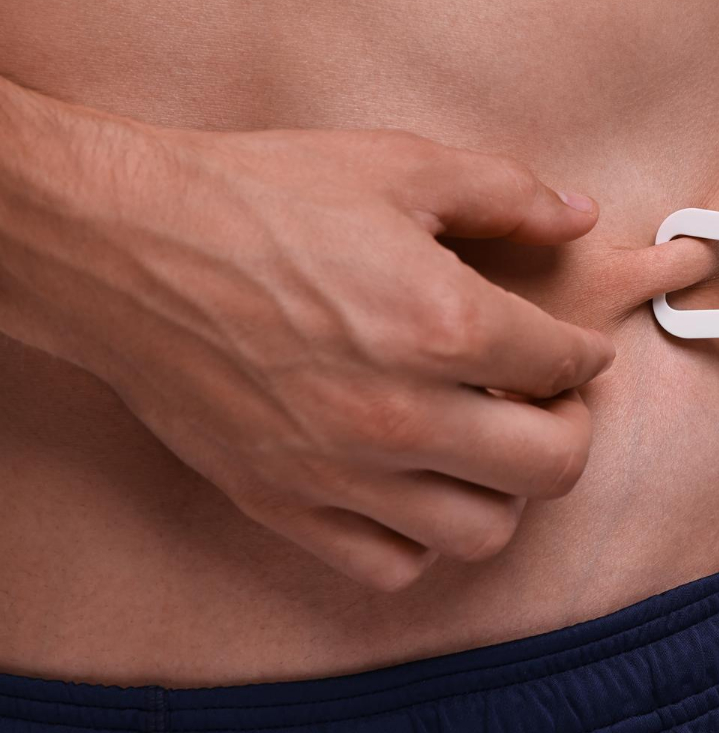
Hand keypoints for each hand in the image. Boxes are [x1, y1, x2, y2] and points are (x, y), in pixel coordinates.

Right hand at [0, 91, 702, 588]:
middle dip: (569, 430)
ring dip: (504, 491)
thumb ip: (507, 194)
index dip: (583, 353)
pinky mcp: (284, 504)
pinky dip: (419, 538)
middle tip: (547, 401)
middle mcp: (405, 414)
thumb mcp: (398, 167)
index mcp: (447, 324)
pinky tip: (413, 485)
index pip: (568, 366)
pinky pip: (390, 565)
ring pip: (482, 532)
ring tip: (485, 445)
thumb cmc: (258, 199)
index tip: (571, 350)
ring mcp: (343, 471)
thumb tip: (579, 215)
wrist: (123, 246)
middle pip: (553, 467)